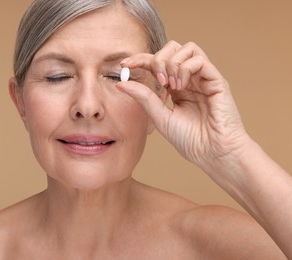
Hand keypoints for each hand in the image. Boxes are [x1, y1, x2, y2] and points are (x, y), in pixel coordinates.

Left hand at [117, 41, 250, 173]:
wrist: (212, 153)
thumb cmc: (190, 139)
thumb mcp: (160, 116)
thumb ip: (144, 97)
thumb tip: (121, 83)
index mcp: (176, 88)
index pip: (157, 63)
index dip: (141, 59)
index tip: (124, 64)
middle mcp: (189, 79)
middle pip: (173, 49)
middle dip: (158, 59)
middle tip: (157, 80)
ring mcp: (203, 78)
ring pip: (187, 49)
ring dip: (172, 63)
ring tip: (170, 85)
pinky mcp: (216, 80)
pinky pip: (199, 59)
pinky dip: (184, 68)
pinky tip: (180, 86)